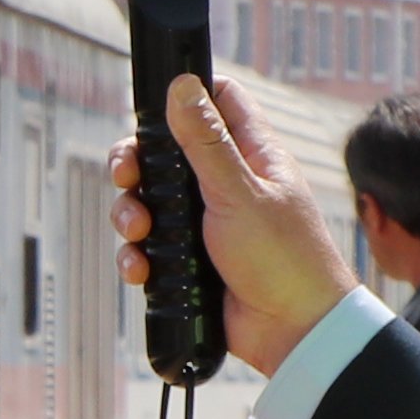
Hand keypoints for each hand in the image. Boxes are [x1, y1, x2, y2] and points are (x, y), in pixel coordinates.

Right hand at [109, 71, 361, 381]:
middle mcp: (228, 183)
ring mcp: (208, 223)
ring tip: (136, 231)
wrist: (294, 333)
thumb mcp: (240, 193)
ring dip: (131, 214)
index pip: (219, 101)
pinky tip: (140, 269)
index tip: (155, 107)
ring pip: (151, 201)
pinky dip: (138, 256)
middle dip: (137, 164)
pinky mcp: (192, 260)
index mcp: (251, 155)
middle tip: (126, 175)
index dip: (187, 94)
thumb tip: (182, 85)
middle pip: (167, 152)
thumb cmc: (284, 258)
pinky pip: (151, 248)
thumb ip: (207, 142)